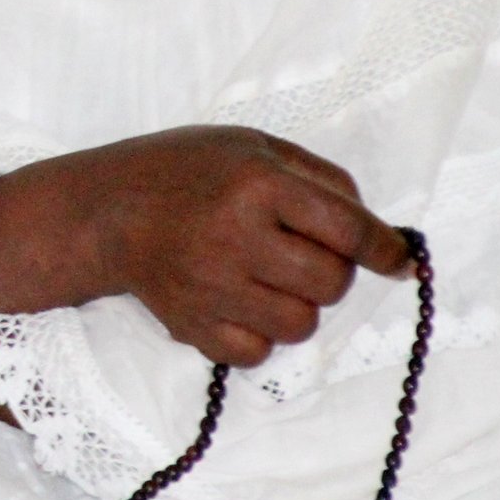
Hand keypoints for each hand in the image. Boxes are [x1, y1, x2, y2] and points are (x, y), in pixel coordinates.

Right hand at [0, 125, 412, 367]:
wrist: (102, 210)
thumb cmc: (184, 170)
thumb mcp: (252, 146)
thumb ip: (320, 179)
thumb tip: (380, 235)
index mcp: (256, 183)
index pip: (348, 229)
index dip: (385, 250)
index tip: (397, 260)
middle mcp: (235, 235)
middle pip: (331, 283)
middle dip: (332, 274)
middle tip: (304, 256)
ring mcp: (210, 286)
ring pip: (300, 325)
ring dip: (297, 306)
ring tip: (268, 280)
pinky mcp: (191, 325)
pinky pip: (258, 352)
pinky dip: (259, 335)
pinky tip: (240, 304)